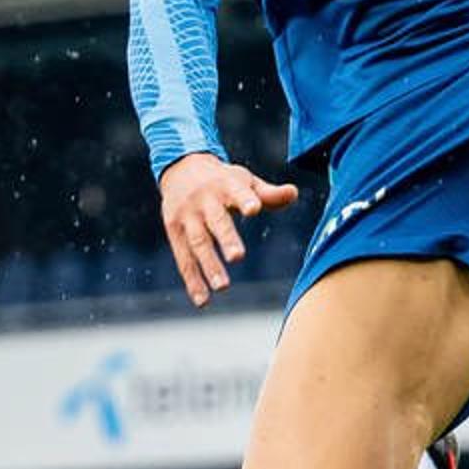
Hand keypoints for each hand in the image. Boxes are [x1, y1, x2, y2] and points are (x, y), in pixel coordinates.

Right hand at [158, 150, 301, 305]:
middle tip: (238, 256)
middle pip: (216, 221)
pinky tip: (203, 300)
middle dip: (226, 238)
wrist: (180, 168)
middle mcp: (204, 200)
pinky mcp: (174, 231)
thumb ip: (268, 193)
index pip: (237, 192)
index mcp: (225, 185)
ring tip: (223, 286)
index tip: (255, 209)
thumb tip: (294, 193)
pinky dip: (192, 280)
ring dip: (209, 265)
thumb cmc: (222, 180)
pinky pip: (184, 259)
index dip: (245, 200)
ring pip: (198, 242)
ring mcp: (187, 216)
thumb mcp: (243, 180)